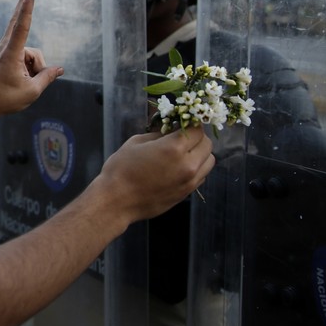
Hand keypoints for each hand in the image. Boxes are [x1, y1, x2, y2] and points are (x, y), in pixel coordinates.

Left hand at [0, 0, 62, 116]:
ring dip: (35, 66)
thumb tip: (59, 69)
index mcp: (10, 54)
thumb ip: (47, 78)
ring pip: (31, 51)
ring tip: (24, 81)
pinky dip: (31, 66)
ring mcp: (5, 49)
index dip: (27, 10)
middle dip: (25, 2)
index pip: (21, 28)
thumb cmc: (5, 99)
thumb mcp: (31, 92)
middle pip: (19, 21)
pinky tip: (25, 77)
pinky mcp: (7, 54)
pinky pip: (26, 54)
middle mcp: (6, 47)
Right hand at [97, 127, 214, 223]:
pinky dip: (196, 169)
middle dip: (197, 138)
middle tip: (182, 137)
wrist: (116, 201)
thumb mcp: (136, 142)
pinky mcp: (186, 193)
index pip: (197, 129)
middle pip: (207, 144)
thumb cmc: (121, 169)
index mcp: (174, 147)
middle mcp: (187, 164)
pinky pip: (201, 176)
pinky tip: (179, 168)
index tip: (183, 123)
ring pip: (209, 161)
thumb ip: (158, 134)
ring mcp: (189, 181)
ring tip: (183, 154)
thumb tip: (170, 131)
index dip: (191, 124)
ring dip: (200, 154)